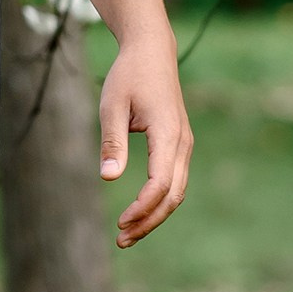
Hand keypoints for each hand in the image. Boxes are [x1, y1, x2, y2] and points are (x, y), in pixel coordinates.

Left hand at [101, 31, 191, 246]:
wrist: (152, 52)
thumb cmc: (129, 75)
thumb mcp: (112, 104)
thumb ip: (112, 140)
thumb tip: (108, 178)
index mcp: (168, 134)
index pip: (161, 183)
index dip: (142, 208)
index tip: (120, 223)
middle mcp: (182, 143)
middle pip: (173, 195)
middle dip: (149, 221)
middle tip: (122, 240)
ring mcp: (184, 145)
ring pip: (177, 191)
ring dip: (154, 215)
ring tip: (127, 233)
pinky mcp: (179, 145)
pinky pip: (174, 181)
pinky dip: (159, 201)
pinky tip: (139, 212)